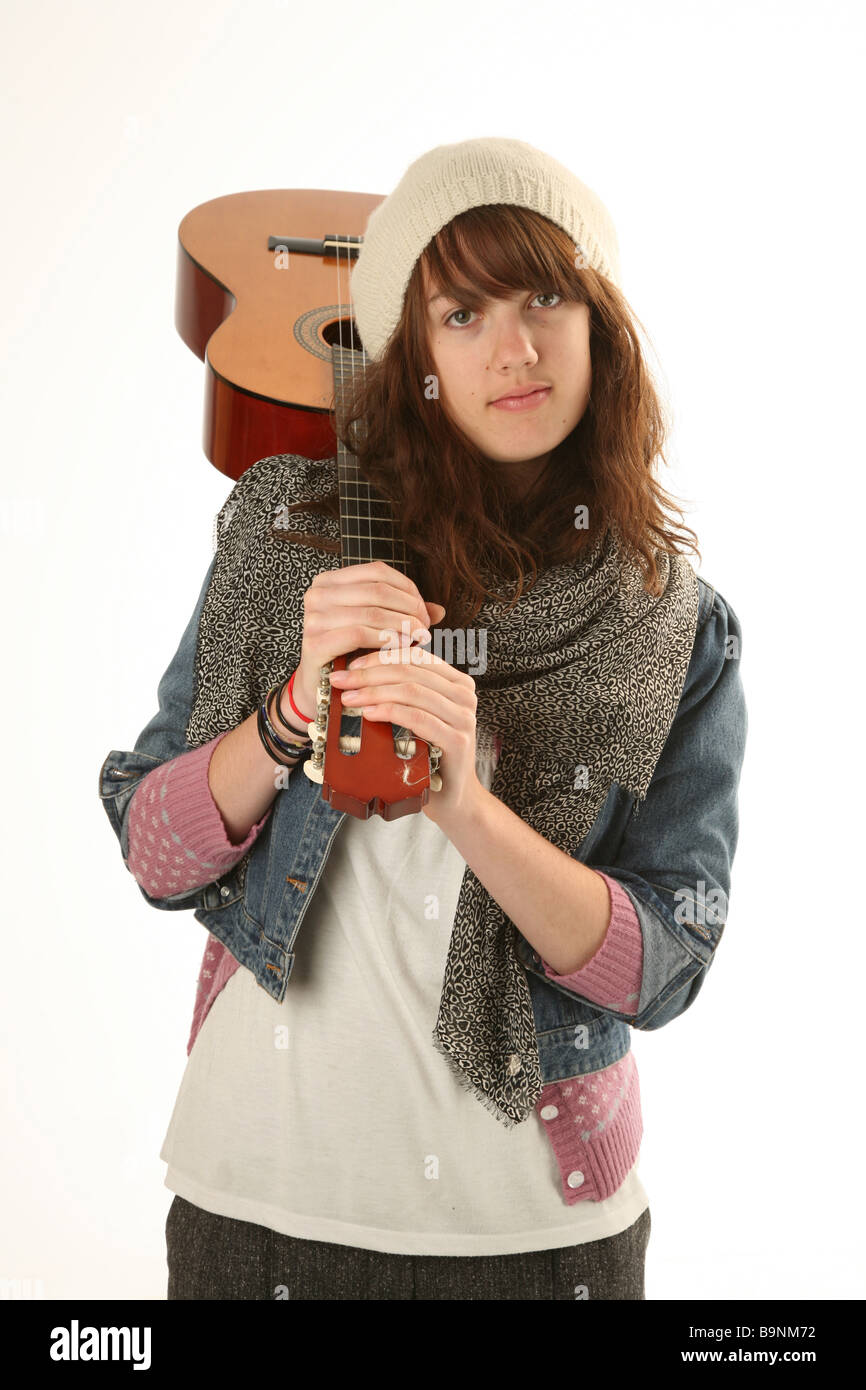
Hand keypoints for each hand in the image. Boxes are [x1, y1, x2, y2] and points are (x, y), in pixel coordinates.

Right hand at [293, 560, 443, 714]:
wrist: (322, 688)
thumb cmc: (351, 654)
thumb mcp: (377, 627)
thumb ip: (403, 614)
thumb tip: (440, 610)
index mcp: (330, 581)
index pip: (378, 572)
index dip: (407, 589)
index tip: (424, 612)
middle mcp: (317, 594)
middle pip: (377, 591)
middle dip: (409, 609)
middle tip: (425, 629)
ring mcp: (313, 618)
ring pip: (371, 612)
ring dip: (403, 625)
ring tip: (419, 638)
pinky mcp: (315, 642)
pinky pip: (358, 634)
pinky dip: (385, 639)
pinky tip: (402, 647)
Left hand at [328, 642, 482, 824]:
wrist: (450, 797)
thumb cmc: (428, 755)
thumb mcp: (418, 716)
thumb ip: (403, 693)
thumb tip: (358, 673)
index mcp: (456, 681)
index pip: (415, 656)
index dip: (380, 656)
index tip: (350, 665)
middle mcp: (465, 695)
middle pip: (410, 671)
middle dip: (370, 674)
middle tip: (341, 681)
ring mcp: (464, 717)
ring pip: (412, 691)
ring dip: (374, 692)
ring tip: (349, 698)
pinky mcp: (457, 741)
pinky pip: (418, 718)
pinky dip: (390, 712)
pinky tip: (369, 714)